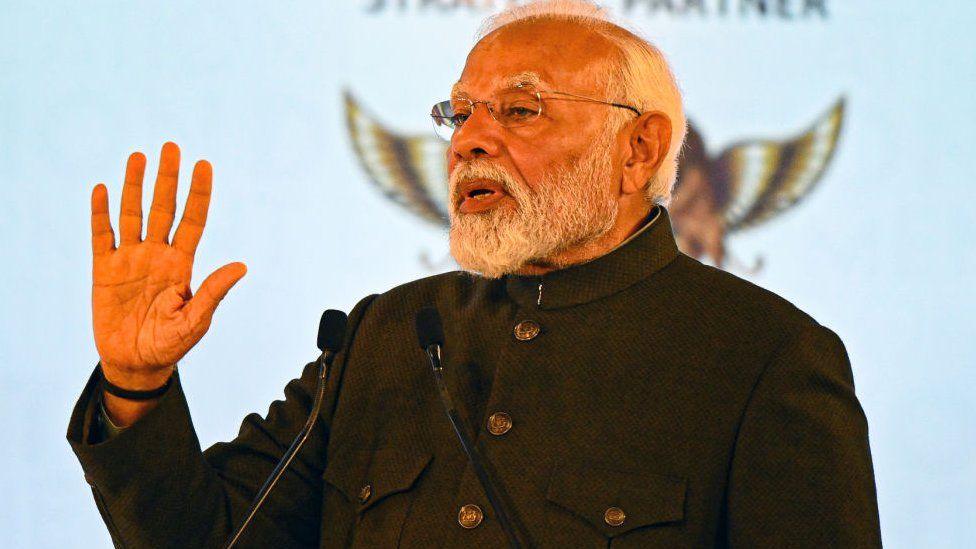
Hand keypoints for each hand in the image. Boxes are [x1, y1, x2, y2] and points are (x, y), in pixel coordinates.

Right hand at [91, 142, 246, 389]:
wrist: (137, 363)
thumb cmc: (172, 344)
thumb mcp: (196, 320)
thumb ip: (214, 292)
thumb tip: (242, 266)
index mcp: (183, 263)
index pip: (193, 219)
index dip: (199, 193)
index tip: (204, 165)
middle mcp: (158, 254)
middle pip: (164, 208)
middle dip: (168, 178)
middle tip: (171, 146)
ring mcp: (130, 260)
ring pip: (133, 214)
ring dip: (135, 186)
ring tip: (139, 156)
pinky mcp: (105, 270)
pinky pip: (102, 236)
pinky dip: (101, 213)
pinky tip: (102, 189)